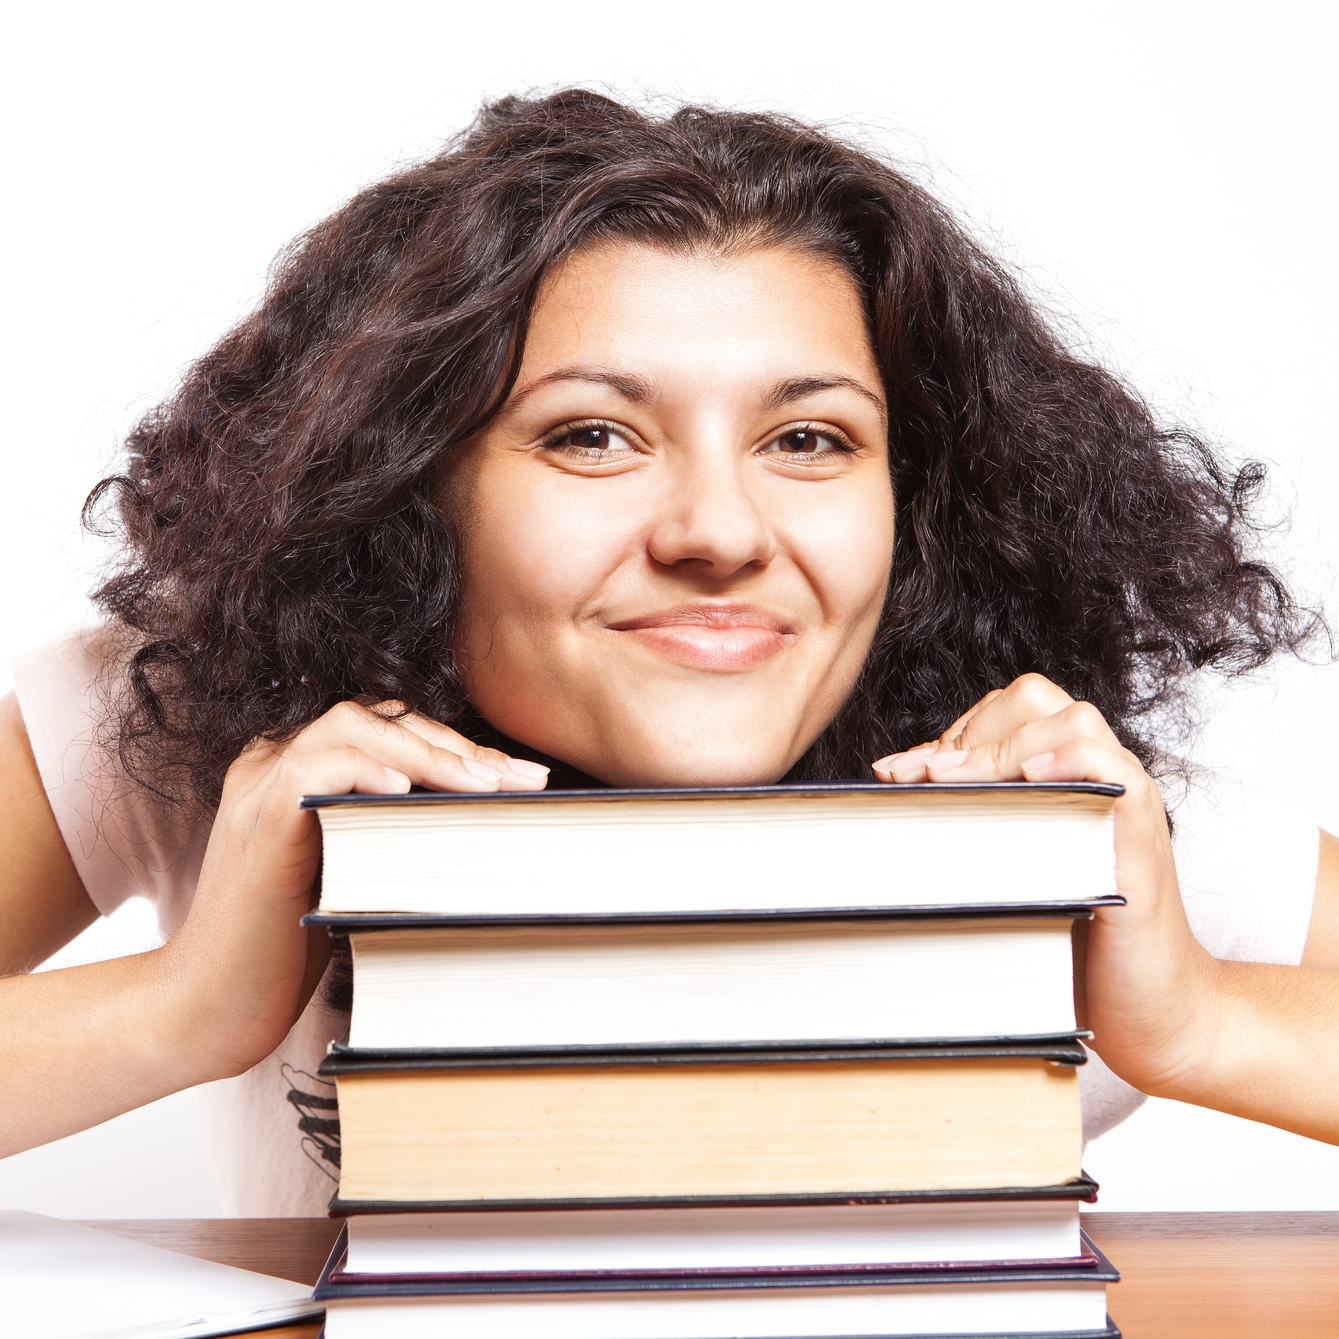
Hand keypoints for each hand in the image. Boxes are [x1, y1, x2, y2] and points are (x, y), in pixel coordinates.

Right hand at [160, 702, 548, 1078]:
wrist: (211, 1006)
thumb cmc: (290, 949)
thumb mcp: (358, 873)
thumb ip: (397, 831)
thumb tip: (484, 818)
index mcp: (304, 770)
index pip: (393, 731)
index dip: (460, 747)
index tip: (522, 778)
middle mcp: (278, 763)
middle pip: (381, 720)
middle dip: (459, 745)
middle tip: (522, 780)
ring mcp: (262, 785)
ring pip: (352, 727)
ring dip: (429, 752)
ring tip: (485, 785)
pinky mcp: (256, 820)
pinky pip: (310, 768)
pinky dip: (364, 770)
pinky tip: (406, 791)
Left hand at [870, 674, 1217, 1097]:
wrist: (1152, 1014)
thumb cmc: (1072, 944)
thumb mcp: (1007, 869)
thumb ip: (972, 817)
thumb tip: (898, 773)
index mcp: (1064, 778)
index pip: (1007, 712)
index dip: (950, 732)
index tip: (899, 771)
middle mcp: (1097, 780)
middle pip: (1034, 702)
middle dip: (968, 733)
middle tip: (924, 779)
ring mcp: (1126, 805)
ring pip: (1073, 722)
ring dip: (1001, 745)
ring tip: (952, 781)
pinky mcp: (1142, 843)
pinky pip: (1113, 772)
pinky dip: (1068, 760)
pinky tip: (1028, 779)